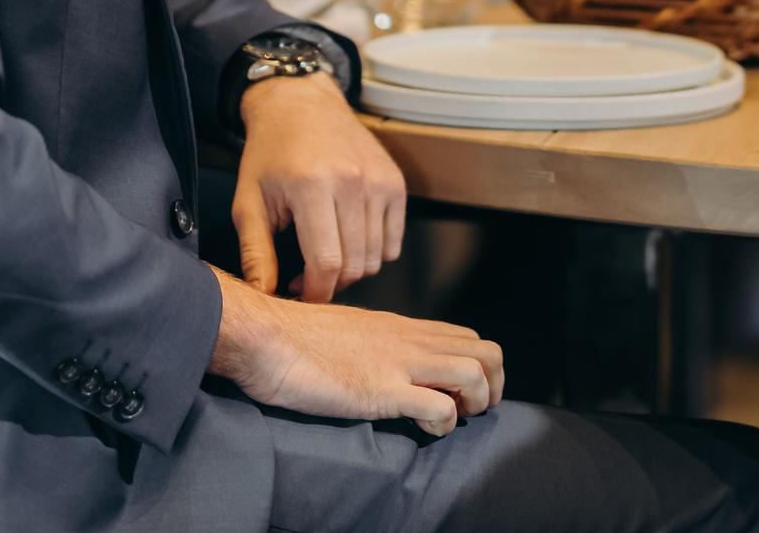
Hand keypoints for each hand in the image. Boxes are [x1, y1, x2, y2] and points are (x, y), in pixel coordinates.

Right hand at [210, 267, 502, 435]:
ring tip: (455, 418)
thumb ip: (375, 343)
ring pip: (474, 373)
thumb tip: (385, 363)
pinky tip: (425, 431)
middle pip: (486, 351)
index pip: (466, 336)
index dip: (478, 366)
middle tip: (472, 409)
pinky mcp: (382, 390)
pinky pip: (440, 407)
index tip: (462, 392)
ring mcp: (398, 363)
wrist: (266, 337)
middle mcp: (410, 340)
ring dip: (475, 403)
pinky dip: (444, 424)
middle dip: (492, 385)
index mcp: (402, 327)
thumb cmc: (296, 339)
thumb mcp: (349, 332)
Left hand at [232, 73, 406, 301]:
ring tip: (326, 256)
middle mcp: (352, 181)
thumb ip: (256, 253)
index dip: (313, 291)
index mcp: (312, 186)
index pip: (326, 263)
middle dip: (330, 284)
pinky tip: (348, 240)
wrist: (301, 104)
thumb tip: (263, 296)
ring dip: (351, 270)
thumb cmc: (270, 153)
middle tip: (308, 276)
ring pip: (375, 258)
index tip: (299, 293)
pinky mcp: (395, 181)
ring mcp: (379, 180)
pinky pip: (393, 242)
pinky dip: (374, 253)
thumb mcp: (249, 202)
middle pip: (354, 265)